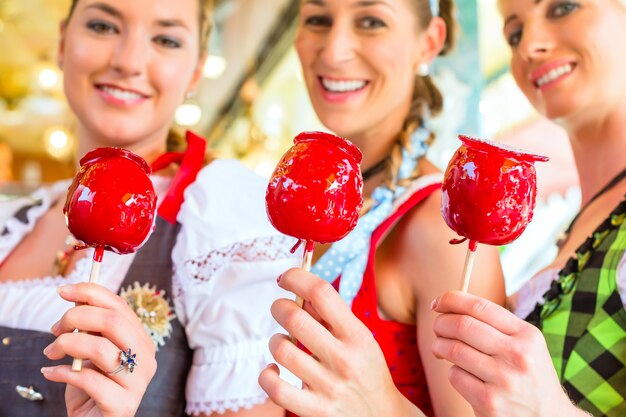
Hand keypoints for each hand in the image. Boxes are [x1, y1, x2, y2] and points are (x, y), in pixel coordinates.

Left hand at [41, 283, 156, 416]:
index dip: (91, 293)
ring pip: (100, 348)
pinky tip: (51, 372)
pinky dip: (63, 372)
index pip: (120, 306)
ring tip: (50, 352)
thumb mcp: (92, 352)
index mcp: (141, 340)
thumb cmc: (92, 386)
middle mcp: (146, 358)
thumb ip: (92, 328)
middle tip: (54, 328)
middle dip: (76, 317)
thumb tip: (76, 298)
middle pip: (113, 322)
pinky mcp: (123, 405)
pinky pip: (89, 380)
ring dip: (66, 345)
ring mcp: (138, 382)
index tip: (63, 290)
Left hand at [258, 268, 424, 416]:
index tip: (287, 278)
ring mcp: (328, 387)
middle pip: (295, 318)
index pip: (322, 293)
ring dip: (275, 340)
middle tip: (280, 308)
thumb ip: (333, 317)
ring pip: (281, 349)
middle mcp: (343, 360)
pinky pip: (274, 387)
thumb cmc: (367, 373)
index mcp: (357, 336)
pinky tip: (274, 370)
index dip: (298, 277)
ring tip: (283, 342)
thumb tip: (301, 290)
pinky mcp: (314, 411)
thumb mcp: (361, 341)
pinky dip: (267, 374)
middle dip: (279, 307)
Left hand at [431, 291, 584, 416]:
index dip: (452, 300)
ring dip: (439, 346)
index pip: (480, 307)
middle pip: (462, 325)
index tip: (438, 303)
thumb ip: (494, 324)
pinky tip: (462, 374)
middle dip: (441, 323)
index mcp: (527, 335)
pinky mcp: (490, 402)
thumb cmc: (527, 375)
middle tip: (437, 328)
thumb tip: (450, 304)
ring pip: (454, 349)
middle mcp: (518, 355)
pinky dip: (452, 372)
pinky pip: (455, 376)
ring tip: (441, 349)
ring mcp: (504, 380)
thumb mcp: (525, 345)